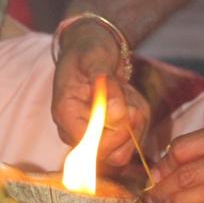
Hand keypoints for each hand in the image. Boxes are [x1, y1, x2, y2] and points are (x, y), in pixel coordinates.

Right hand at [51, 19, 149, 164]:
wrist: (90, 48)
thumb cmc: (89, 50)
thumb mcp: (96, 58)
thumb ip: (105, 85)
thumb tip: (116, 115)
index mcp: (65, 114)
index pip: (91, 145)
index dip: (115, 134)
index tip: (128, 109)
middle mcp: (73, 131)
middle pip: (110, 154)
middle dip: (129, 128)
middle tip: (130, 98)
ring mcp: (90, 136)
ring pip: (123, 151)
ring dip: (135, 124)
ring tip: (128, 95)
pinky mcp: (105, 135)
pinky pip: (130, 142)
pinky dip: (138, 123)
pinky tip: (130, 102)